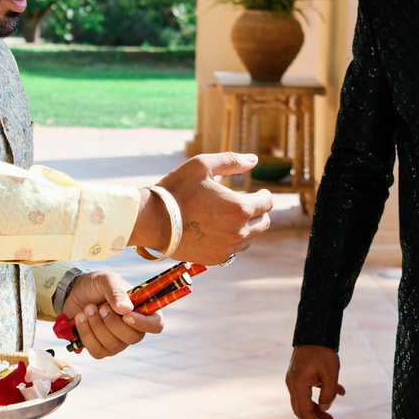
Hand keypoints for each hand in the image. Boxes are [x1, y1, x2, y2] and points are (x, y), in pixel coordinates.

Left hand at [61, 271, 161, 359]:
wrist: (72, 292)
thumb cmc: (95, 285)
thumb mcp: (106, 280)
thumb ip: (117, 292)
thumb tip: (126, 310)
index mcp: (142, 310)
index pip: (156, 325)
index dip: (144, 324)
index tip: (126, 316)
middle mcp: (133, 328)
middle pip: (133, 338)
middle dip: (112, 323)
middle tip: (100, 308)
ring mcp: (118, 341)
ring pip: (113, 346)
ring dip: (96, 326)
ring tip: (87, 309)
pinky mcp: (101, 348)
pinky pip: (97, 351)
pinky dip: (86, 335)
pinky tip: (80, 319)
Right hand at [137, 153, 273, 262]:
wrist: (151, 221)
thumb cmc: (176, 189)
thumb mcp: (202, 165)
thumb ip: (231, 161)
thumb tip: (254, 160)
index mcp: (240, 208)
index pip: (267, 203)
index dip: (264, 195)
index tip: (260, 192)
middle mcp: (238, 232)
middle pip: (263, 223)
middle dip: (259, 212)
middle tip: (249, 205)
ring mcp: (227, 248)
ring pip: (250, 238)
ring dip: (247, 227)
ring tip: (232, 217)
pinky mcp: (215, 259)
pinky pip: (233, 250)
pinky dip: (232, 240)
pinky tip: (221, 231)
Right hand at [287, 345, 342, 418]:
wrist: (316, 329)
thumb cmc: (323, 351)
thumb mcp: (331, 374)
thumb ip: (328, 394)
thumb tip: (324, 409)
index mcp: (297, 384)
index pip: (304, 411)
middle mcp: (293, 383)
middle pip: (302, 408)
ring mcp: (296, 378)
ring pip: (306, 399)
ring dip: (318, 409)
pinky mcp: (302, 372)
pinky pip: (311, 388)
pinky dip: (322, 393)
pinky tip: (339, 392)